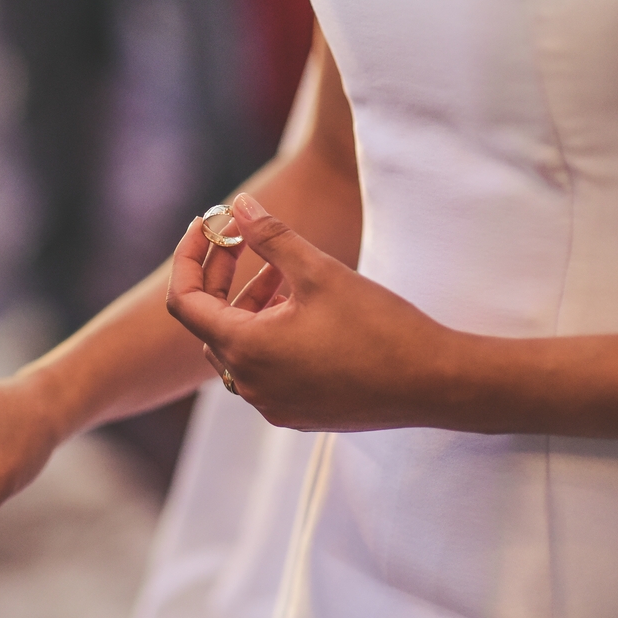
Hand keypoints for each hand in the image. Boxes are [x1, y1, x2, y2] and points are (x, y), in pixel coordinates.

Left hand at [166, 192, 458, 430]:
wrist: (434, 384)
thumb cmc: (378, 327)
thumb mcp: (319, 271)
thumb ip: (271, 236)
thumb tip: (240, 205)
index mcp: (245, 349)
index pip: (184, 301)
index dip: (189, 258)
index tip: (207, 226)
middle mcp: (248, 384)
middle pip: (210, 322)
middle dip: (223, 276)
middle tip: (246, 237)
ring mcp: (270, 403)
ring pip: (239, 345)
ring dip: (250, 305)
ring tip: (284, 271)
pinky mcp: (294, 412)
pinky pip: (264, 369)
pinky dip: (269, 335)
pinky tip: (303, 310)